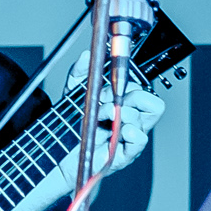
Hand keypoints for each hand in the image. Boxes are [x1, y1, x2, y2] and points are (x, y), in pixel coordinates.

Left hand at [67, 52, 165, 175]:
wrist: (58, 150)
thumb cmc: (70, 125)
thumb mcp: (73, 91)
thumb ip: (80, 71)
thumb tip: (87, 56)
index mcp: (126, 106)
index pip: (144, 91)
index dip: (128, 86)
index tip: (106, 89)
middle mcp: (131, 122)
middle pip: (152, 103)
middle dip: (128, 97)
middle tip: (105, 101)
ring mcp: (129, 138)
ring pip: (140, 119)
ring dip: (118, 114)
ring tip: (100, 119)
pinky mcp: (124, 154)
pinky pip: (140, 141)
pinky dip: (133, 134)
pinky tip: (121, 130)